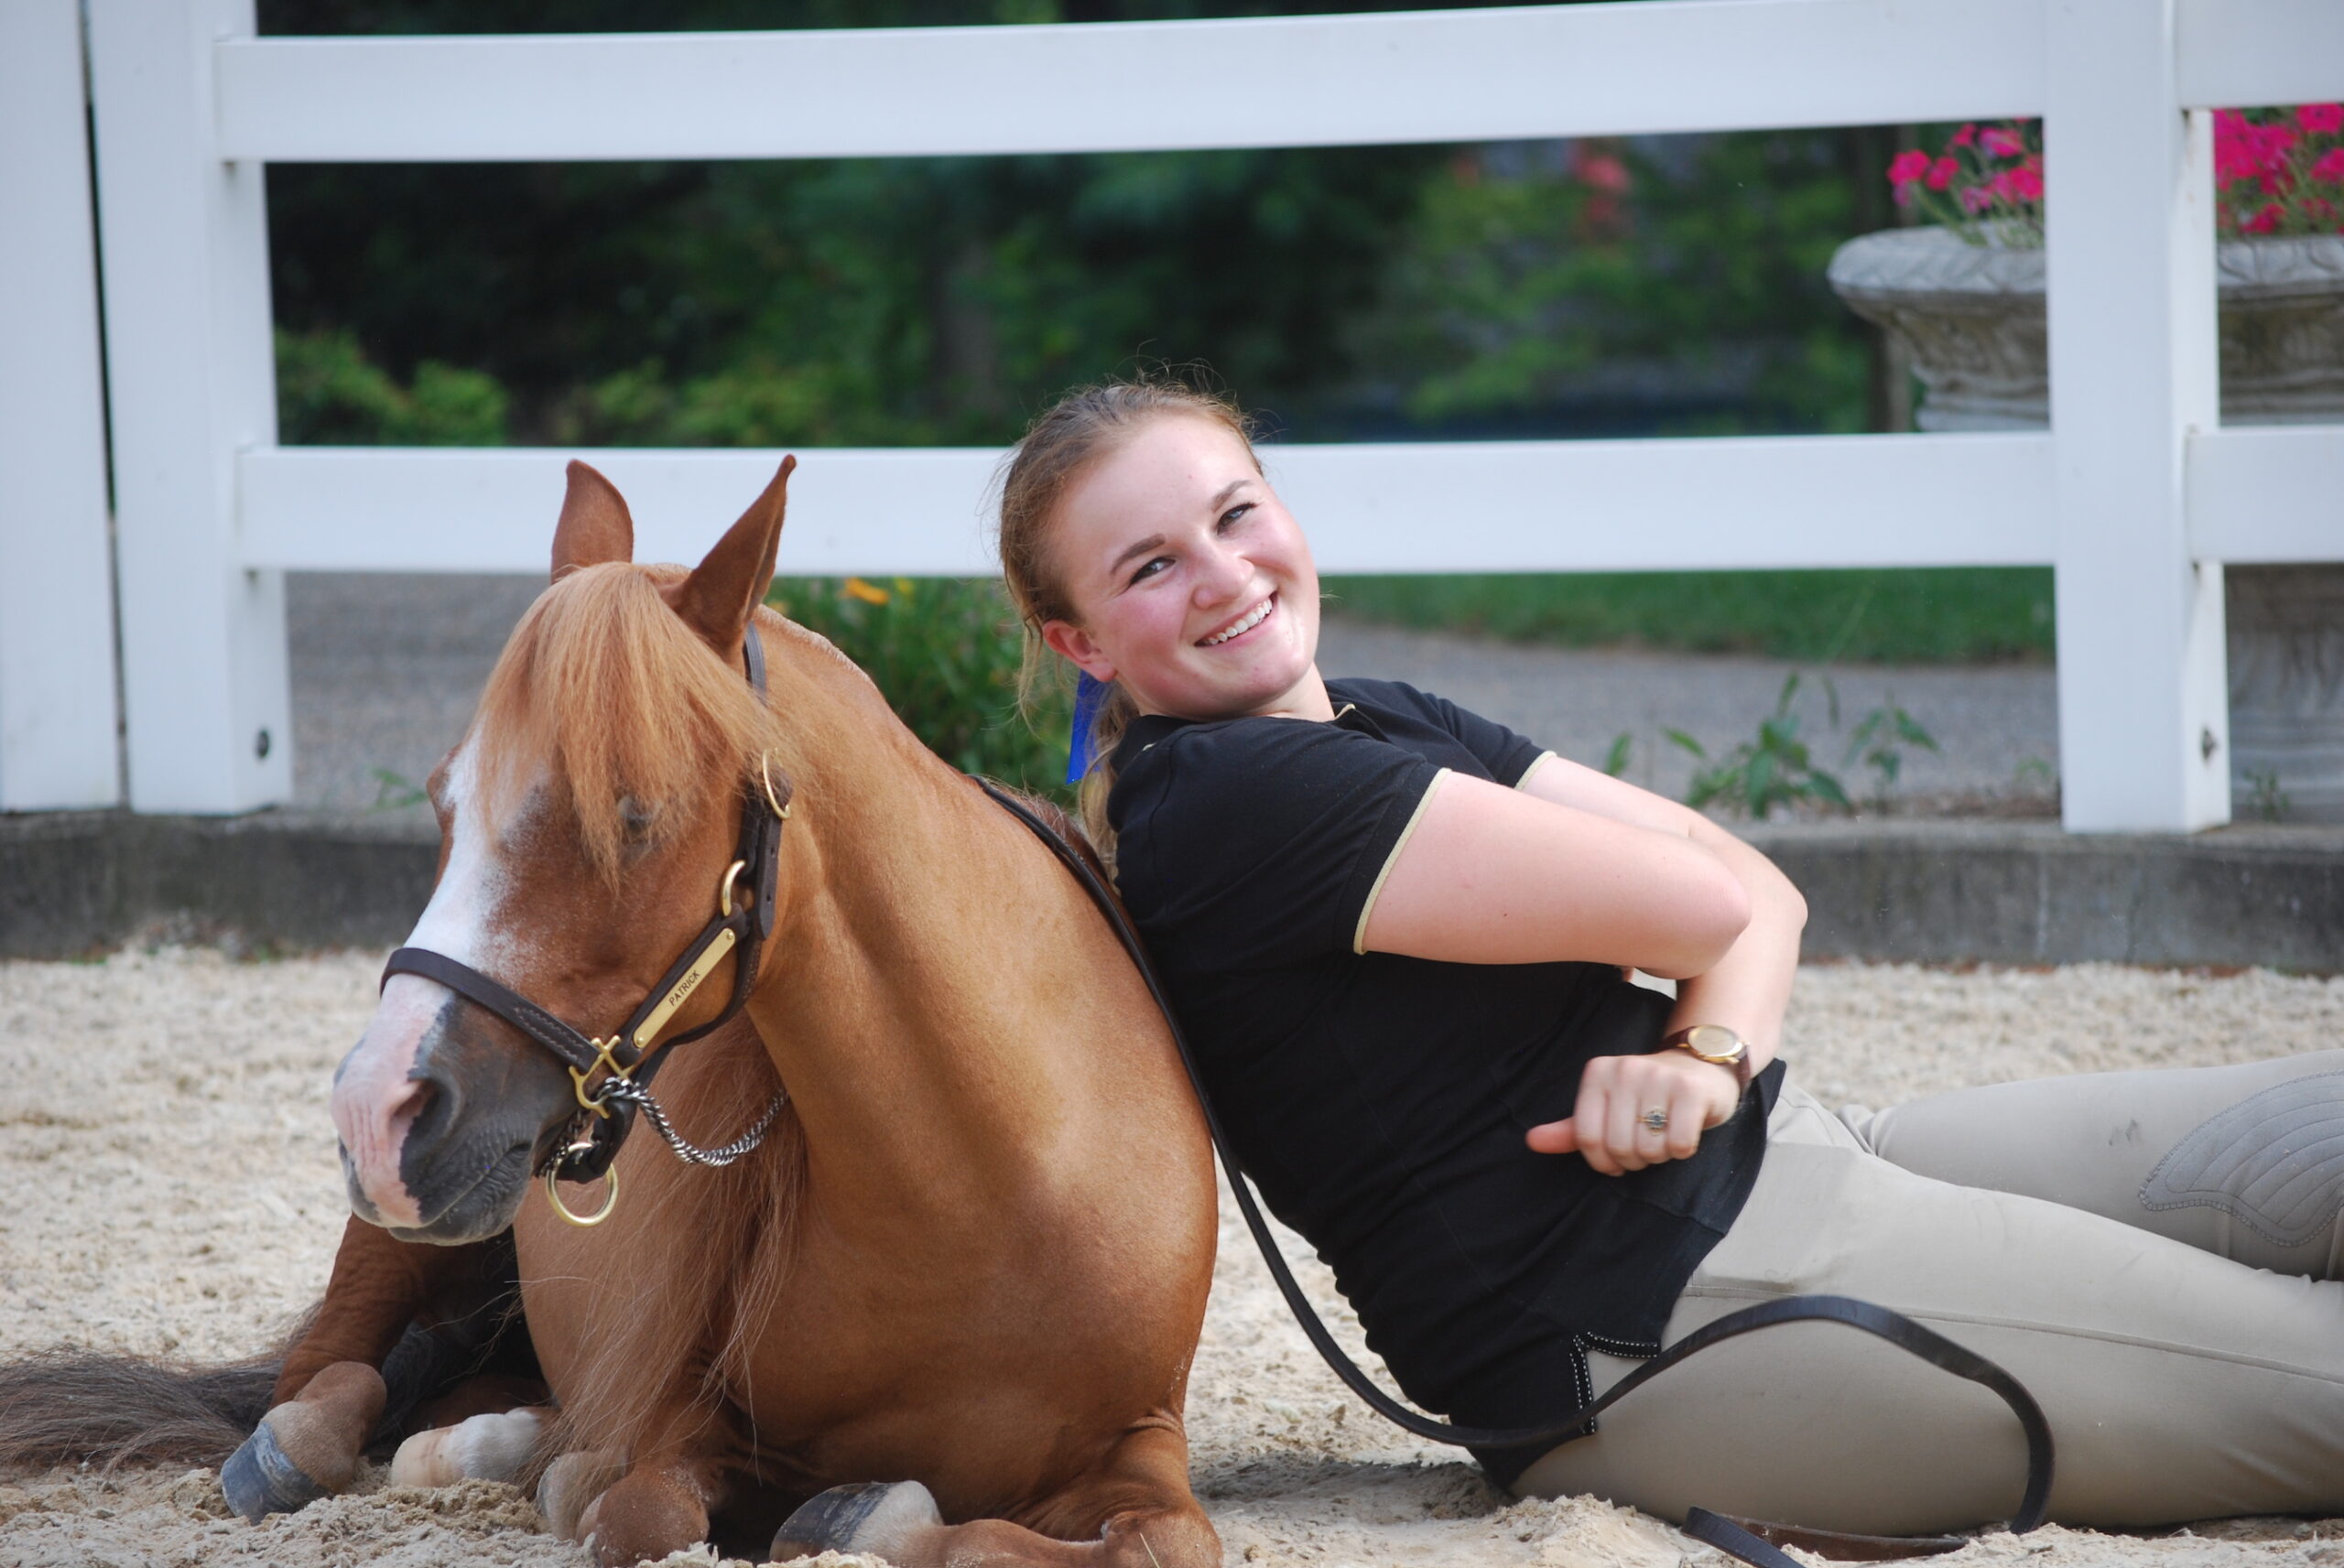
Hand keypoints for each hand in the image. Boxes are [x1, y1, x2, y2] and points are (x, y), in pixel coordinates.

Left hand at [1524, 1050, 1740, 1174]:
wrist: (1699, 1067)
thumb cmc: (1646, 1096)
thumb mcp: (1606, 1108)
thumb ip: (1571, 1129)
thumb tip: (1531, 1141)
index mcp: (1597, 1073)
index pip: (1586, 1138)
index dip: (1602, 1162)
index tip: (1615, 1162)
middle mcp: (1625, 1069)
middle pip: (1618, 1146)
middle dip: (1634, 1160)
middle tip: (1646, 1146)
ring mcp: (1659, 1077)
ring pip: (1650, 1149)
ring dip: (1659, 1156)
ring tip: (1664, 1136)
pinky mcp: (1690, 1090)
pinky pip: (1679, 1144)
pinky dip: (1683, 1149)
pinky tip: (1684, 1131)